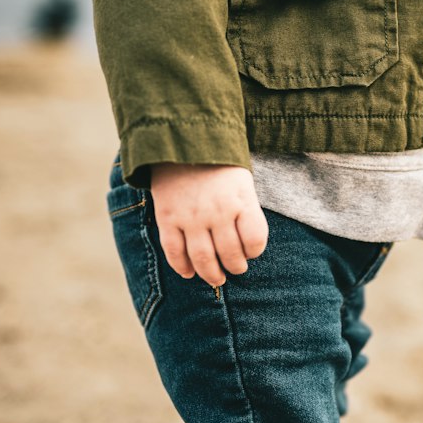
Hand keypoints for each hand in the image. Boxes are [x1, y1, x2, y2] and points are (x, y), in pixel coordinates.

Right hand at [150, 163, 268, 287]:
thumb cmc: (218, 166)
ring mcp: (191, 216)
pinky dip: (182, 267)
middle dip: (235, 267)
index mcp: (240, 199)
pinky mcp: (168, 218)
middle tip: (235, 269)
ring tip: (216, 279)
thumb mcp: (242, 182)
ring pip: (203, 259)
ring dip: (211, 275)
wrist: (181, 143)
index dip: (255, 251)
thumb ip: (246, 211)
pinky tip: (189, 272)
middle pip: (230, 254)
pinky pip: (174, 252)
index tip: (251, 251)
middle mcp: (217, 211)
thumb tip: (247, 247)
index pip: (255, 240)